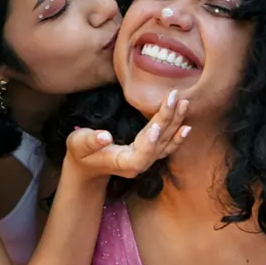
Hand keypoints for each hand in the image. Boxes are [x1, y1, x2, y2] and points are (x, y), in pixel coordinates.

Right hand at [64, 89, 189, 180]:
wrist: (87, 167)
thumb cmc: (81, 153)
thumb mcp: (78, 145)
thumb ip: (90, 141)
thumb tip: (104, 136)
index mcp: (122, 163)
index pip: (140, 156)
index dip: (150, 143)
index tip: (156, 126)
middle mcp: (138, 164)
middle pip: (158, 144)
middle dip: (167, 120)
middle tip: (174, 98)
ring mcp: (146, 160)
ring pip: (165, 143)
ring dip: (176, 123)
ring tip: (184, 104)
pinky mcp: (149, 153)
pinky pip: (166, 146)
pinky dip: (177, 137)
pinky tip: (187, 126)